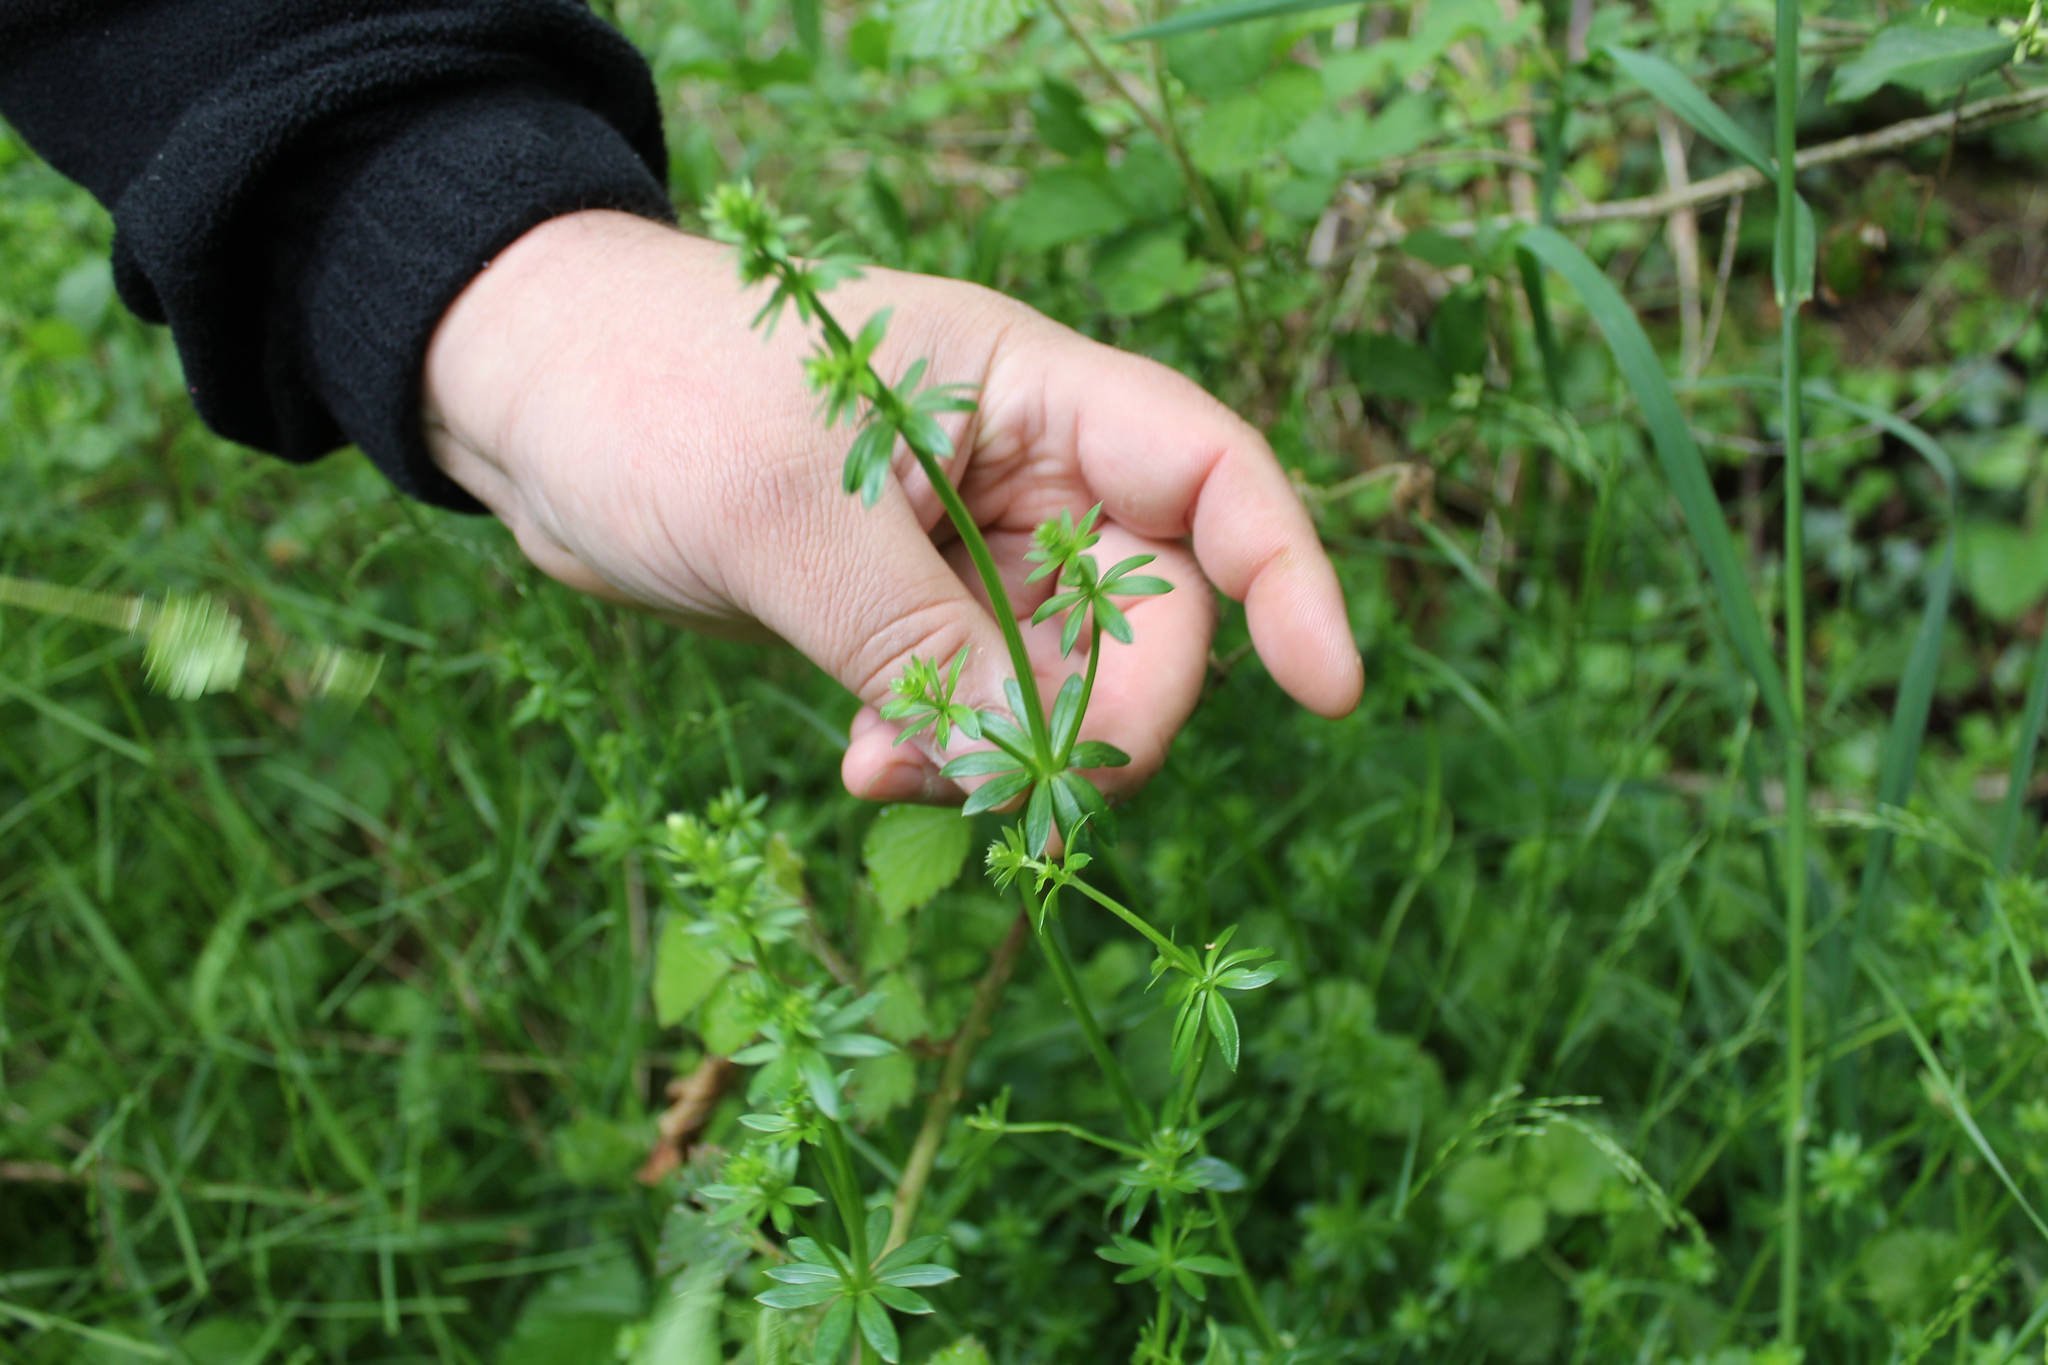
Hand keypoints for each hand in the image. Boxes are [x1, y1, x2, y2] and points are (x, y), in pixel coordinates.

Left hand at [423, 210, 1361, 801]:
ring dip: (1007, 751)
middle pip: (1150, 609)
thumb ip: (914, 638)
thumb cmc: (650, 395)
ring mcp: (967, 544)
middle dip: (1105, 713)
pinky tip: (867, 766)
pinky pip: (977, 705)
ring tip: (890, 770)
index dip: (1286, 576)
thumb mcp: (780, 514)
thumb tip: (1027, 765)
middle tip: (1026, 791)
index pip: (1207, 473)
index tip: (1327, 692)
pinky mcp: (908, 609)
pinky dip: (943, 751)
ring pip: (1061, 680)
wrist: (525, 401)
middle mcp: (1021, 467)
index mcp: (1025, 389)